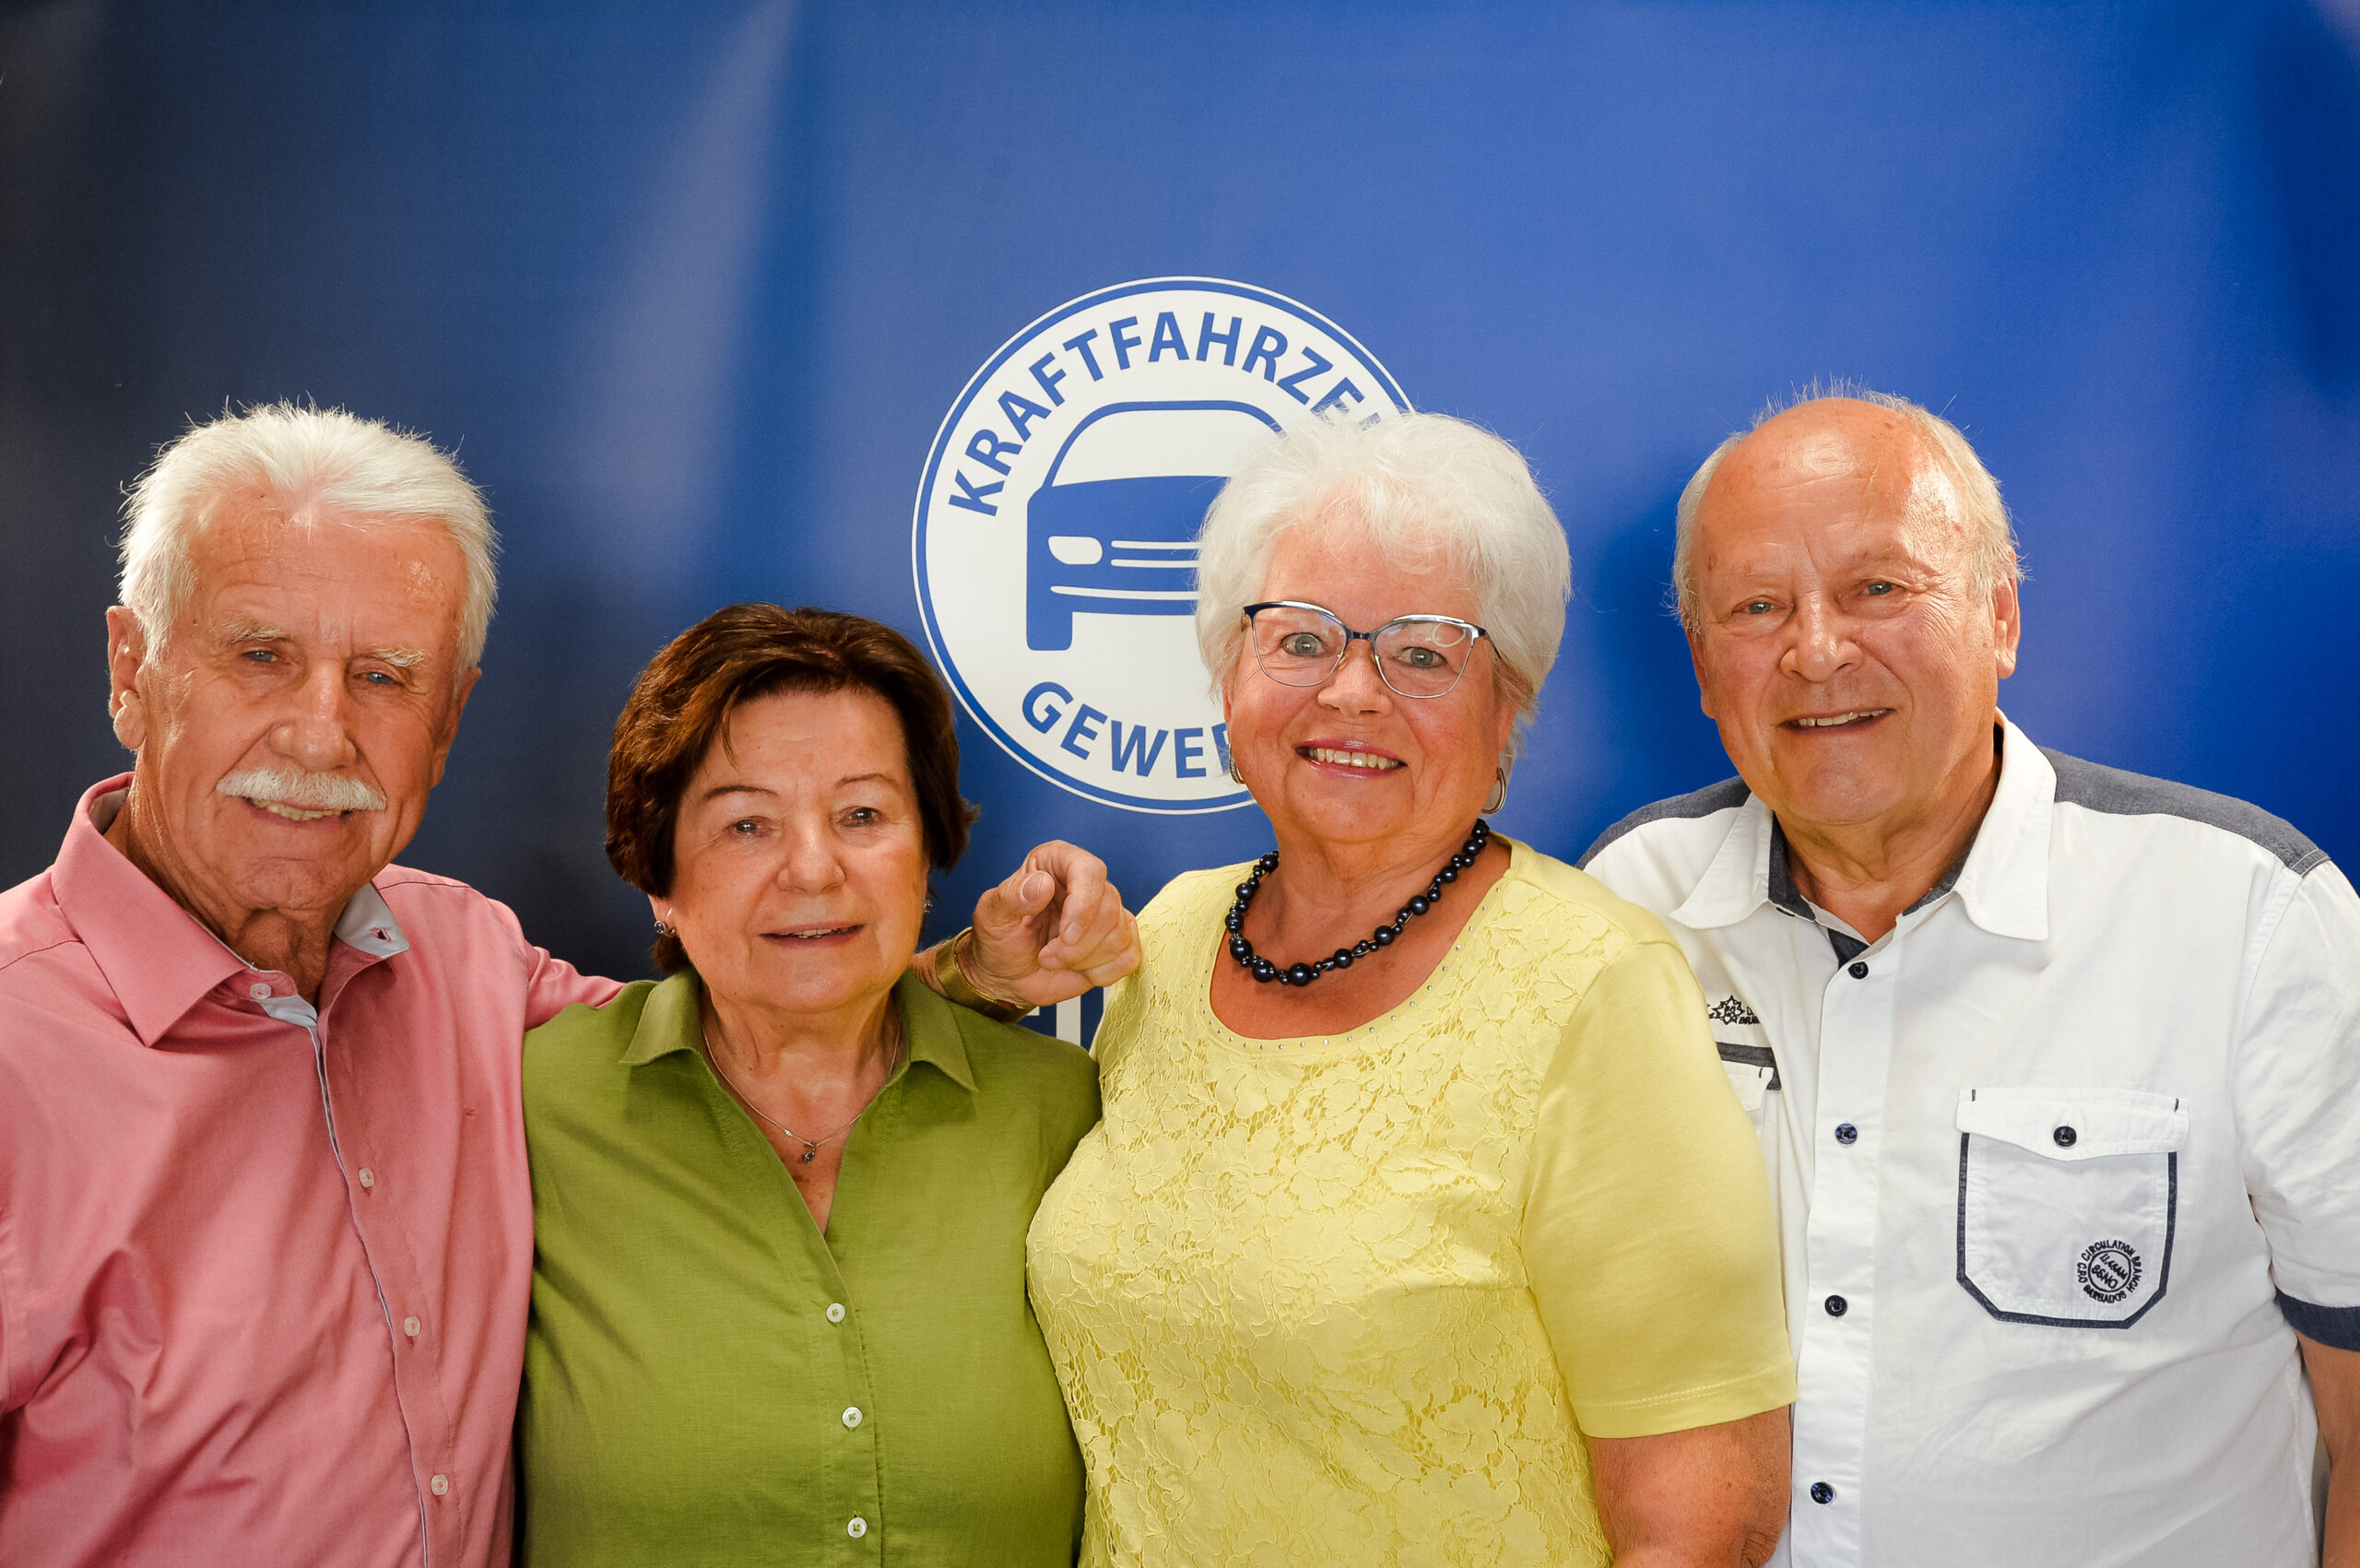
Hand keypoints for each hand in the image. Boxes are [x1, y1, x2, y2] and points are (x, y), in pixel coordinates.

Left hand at [964, 841, 1139, 1008]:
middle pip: (1109, 908)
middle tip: (1047, 956)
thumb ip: (1011, 897)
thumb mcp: (991, 916)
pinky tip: (1079, 969)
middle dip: (1078, 945)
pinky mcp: (1117, 941)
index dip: (1083, 905)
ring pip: (1120, 935)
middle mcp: (1085, 884)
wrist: (1006, 976)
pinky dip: (1103, 972)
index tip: (1066, 936)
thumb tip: (1041, 884)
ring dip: (1085, 960)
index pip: (1090, 870)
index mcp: (1056, 863)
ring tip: (1055, 960)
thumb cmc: (998, 940)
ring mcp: (1104, 913)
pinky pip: (1129, 956)